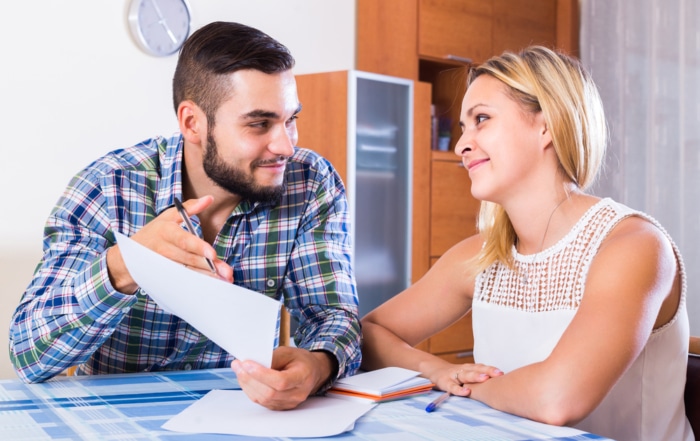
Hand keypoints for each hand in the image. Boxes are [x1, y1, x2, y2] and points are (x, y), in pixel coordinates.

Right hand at [106, 196, 232, 292]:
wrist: (129, 256)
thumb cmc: (154, 233)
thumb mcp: (168, 216)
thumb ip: (190, 207)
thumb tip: (209, 198)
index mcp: (166, 232)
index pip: (184, 240)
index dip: (198, 247)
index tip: (213, 253)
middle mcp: (164, 249)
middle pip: (189, 259)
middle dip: (209, 266)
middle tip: (227, 272)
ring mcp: (164, 265)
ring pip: (188, 272)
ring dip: (207, 277)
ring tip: (224, 280)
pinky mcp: (165, 276)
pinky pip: (184, 280)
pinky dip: (199, 283)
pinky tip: (213, 284)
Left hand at [231, 346, 335, 409]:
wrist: (312, 372)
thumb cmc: (300, 361)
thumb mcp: (288, 352)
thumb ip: (272, 358)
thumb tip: (251, 363)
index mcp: (303, 377)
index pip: (281, 382)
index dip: (262, 375)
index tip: (247, 364)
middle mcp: (297, 394)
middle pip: (269, 393)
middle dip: (249, 379)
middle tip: (237, 365)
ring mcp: (289, 403)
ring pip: (263, 399)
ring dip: (247, 385)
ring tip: (239, 370)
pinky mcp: (280, 407)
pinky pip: (262, 402)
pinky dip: (251, 390)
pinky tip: (246, 379)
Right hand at [426, 362, 502, 396]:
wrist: (436, 370)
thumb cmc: (456, 374)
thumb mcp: (467, 372)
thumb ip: (479, 375)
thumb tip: (499, 382)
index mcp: (470, 368)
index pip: (482, 367)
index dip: (491, 369)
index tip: (501, 373)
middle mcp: (463, 370)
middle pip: (476, 369)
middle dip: (487, 371)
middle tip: (498, 374)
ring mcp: (454, 375)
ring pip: (465, 375)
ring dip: (475, 376)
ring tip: (484, 378)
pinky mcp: (445, 382)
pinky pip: (452, 386)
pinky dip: (459, 389)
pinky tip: (466, 392)